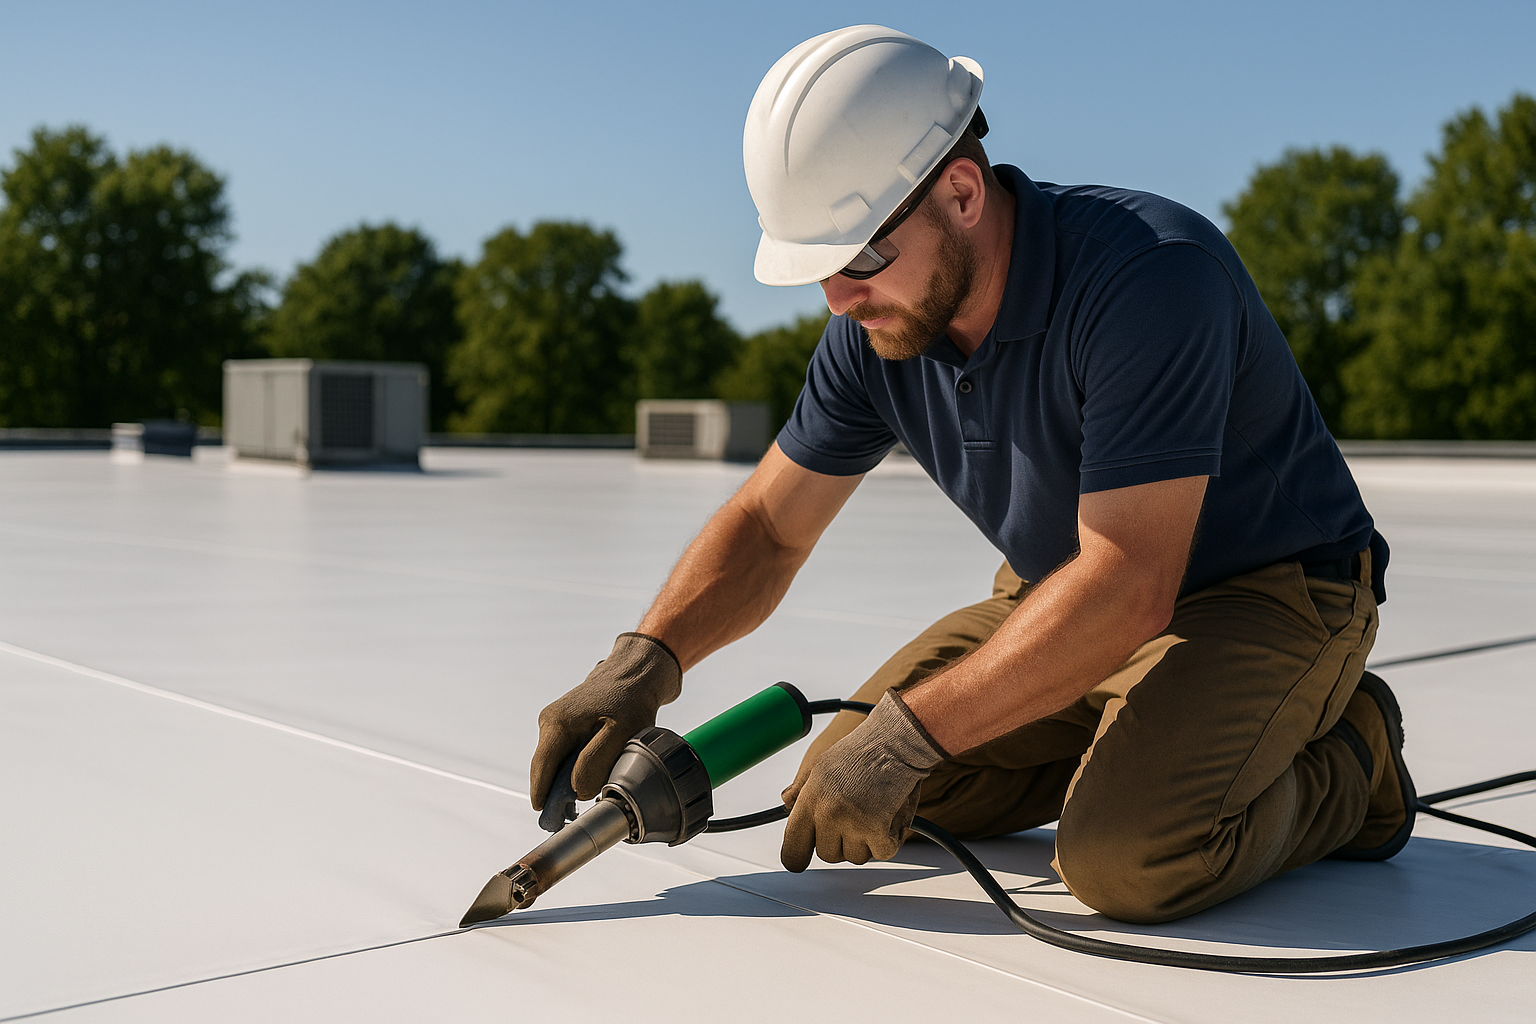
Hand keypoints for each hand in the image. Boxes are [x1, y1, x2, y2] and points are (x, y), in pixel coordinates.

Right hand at [530, 632, 681, 807]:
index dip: (543, 796)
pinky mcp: (568, 724)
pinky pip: (567, 753)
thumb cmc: (630, 700)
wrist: (637, 673)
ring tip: (585, 798)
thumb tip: (577, 790)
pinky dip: (575, 767)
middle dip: (556, 793)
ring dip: (568, 780)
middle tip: (569, 816)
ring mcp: (557, 722)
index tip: (549, 820)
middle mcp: (551, 722)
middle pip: (547, 768)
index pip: (541, 768)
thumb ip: (597, 761)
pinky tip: (591, 776)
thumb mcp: (620, 732)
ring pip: (558, 761)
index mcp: (556, 723)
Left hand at [780, 690, 946, 871]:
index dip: (796, 857)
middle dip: (841, 842)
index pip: (793, 844)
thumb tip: (786, 802)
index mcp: (810, 798)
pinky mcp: (878, 831)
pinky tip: (889, 816)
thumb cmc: (863, 750)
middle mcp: (828, 813)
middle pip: (827, 855)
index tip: (799, 862)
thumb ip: (803, 790)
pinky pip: (881, 853)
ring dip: (866, 842)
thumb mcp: (822, 764)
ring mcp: (853, 823)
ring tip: (873, 811)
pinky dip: (889, 840)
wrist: (896, 741)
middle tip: (855, 816)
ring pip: (855, 856)